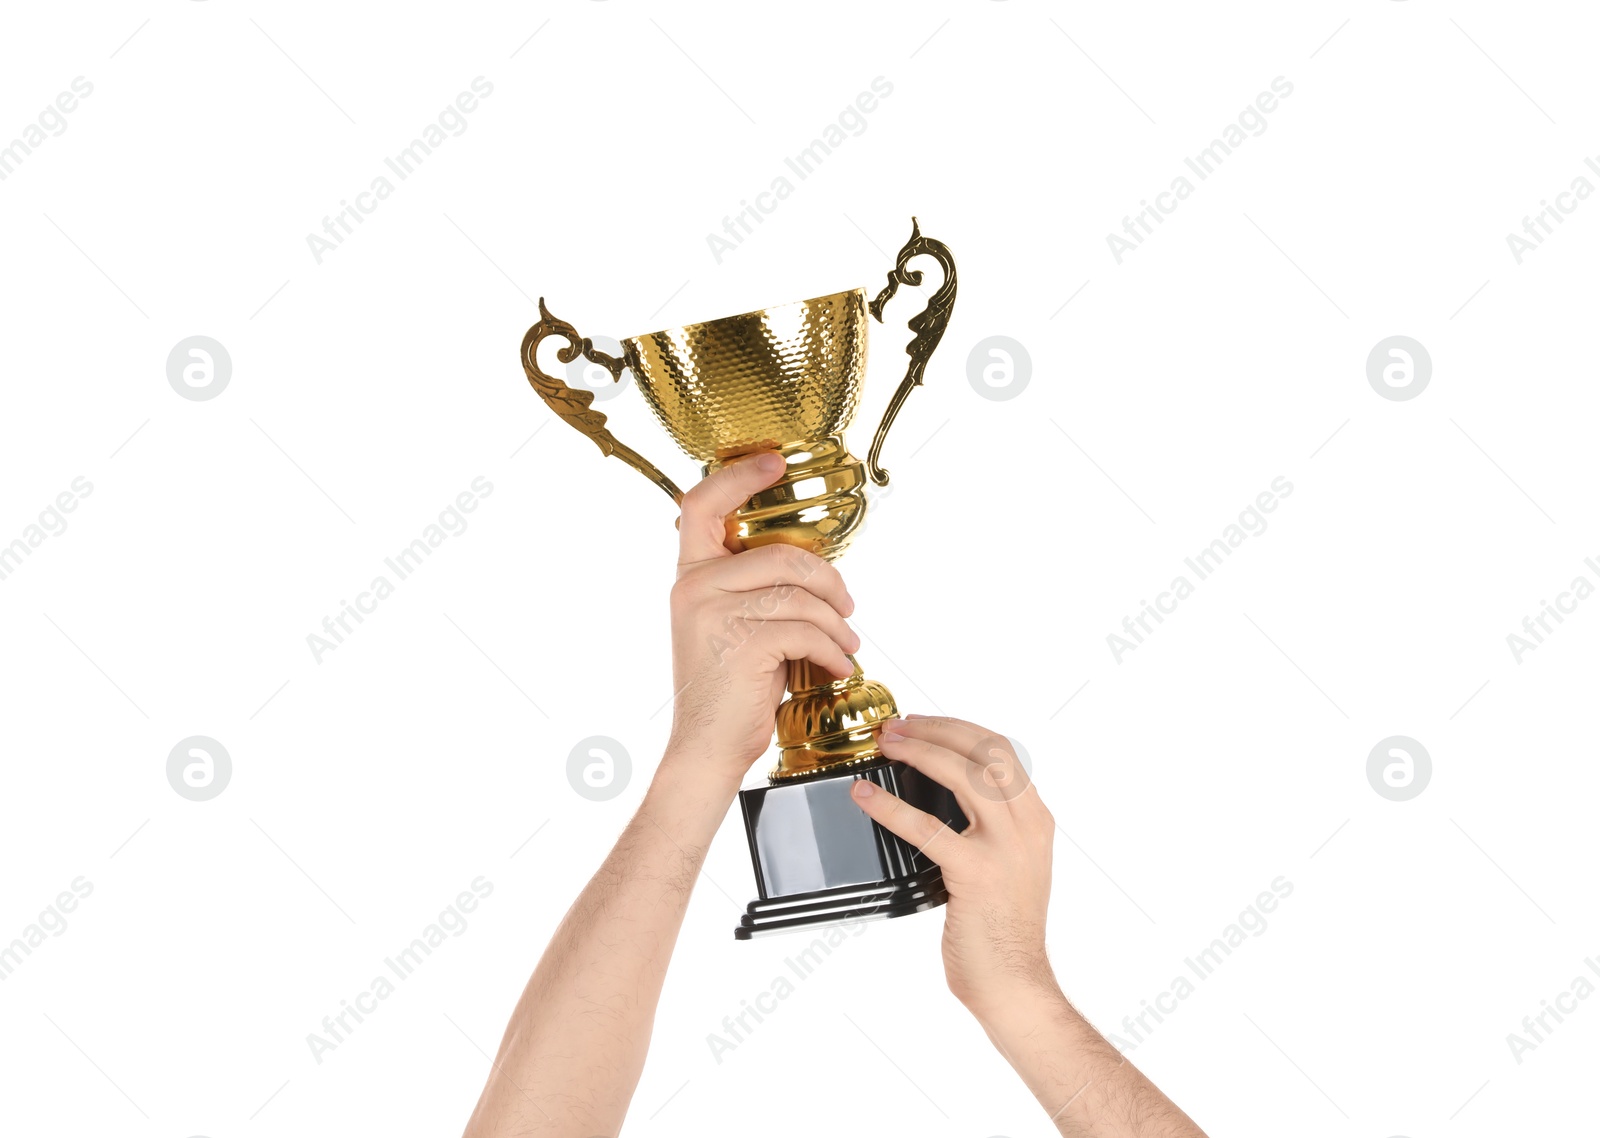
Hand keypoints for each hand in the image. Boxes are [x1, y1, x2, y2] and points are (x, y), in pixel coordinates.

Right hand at [665, 453, 858, 785]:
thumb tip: (812, 568)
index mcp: (690, 576)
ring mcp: (713, 612)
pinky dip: (832, 650)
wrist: (707, 748)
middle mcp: (694, 587)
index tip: (774, 463)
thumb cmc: (729, 691)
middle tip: (847, 608)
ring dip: (835, 623)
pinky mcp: (740, 642)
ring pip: (800, 593)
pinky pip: (806, 629)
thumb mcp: (730, 627)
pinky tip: (835, 666)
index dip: (740, 477)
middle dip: (828, 581)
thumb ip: (752, 589)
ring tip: (844, 645)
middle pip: (781, 554)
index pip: (702, 504)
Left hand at [849, 715, 1057, 1019]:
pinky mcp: (976, 873)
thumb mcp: (1011, 865)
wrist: (1014, 984)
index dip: (957, 727)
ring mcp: (1005, 848)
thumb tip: (939, 793)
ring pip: (964, 774)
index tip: (921, 722)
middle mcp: (1027, 826)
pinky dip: (890, 806)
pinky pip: (927, 827)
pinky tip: (864, 796)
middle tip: (894, 727)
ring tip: (885, 745)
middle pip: (984, 749)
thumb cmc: (1003, 930)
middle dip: (935, 728)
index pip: (1001, 749)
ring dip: (919, 750)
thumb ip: (989, 828)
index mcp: (1036, 819)